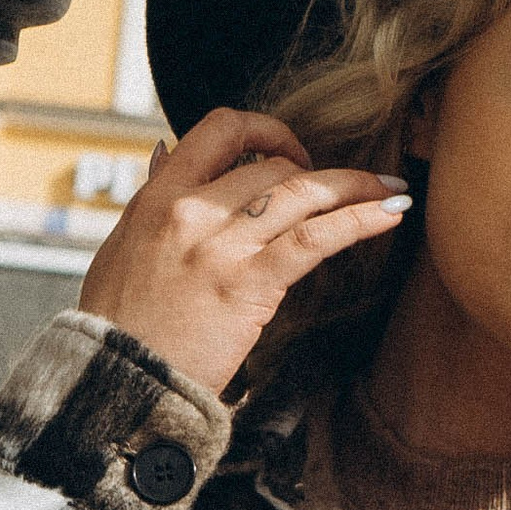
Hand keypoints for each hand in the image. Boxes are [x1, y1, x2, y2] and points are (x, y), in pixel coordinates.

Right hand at [77, 109, 411, 395]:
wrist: (117, 380)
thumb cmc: (118, 322)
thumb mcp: (122, 244)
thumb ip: (152, 196)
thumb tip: (165, 150)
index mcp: (158, 197)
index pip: (219, 129)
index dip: (264, 130)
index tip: (288, 151)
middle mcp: (190, 211)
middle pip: (273, 166)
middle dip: (318, 174)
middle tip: (350, 188)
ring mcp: (221, 246)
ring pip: (302, 191)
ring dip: (357, 186)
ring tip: (392, 188)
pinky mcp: (249, 284)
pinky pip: (317, 238)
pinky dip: (360, 219)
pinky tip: (391, 213)